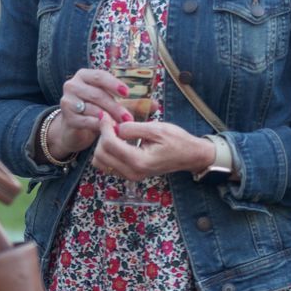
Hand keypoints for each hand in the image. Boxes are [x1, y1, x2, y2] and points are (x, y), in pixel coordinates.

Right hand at [44, 68, 135, 159]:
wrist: (74, 127)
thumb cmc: (96, 110)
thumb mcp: (113, 103)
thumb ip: (132, 102)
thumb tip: (156, 105)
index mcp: (85, 76)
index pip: (100, 76)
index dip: (114, 84)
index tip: (127, 92)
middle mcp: (73, 85)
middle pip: (97, 94)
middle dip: (115, 106)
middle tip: (129, 118)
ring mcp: (68, 101)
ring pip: (92, 108)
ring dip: (109, 118)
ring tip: (121, 126)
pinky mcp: (67, 117)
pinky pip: (85, 120)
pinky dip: (98, 125)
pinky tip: (108, 130)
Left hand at [90, 116, 215, 180]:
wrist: (189, 155)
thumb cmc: (176, 140)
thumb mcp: (156, 128)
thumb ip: (132, 128)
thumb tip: (114, 126)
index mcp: (139, 161)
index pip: (109, 144)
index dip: (104, 127)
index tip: (106, 114)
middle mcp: (132, 172)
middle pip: (100, 155)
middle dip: (102, 136)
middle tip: (112, 123)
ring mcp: (130, 176)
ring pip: (100, 162)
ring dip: (102, 145)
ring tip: (114, 132)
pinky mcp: (130, 174)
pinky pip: (108, 165)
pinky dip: (107, 152)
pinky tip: (117, 140)